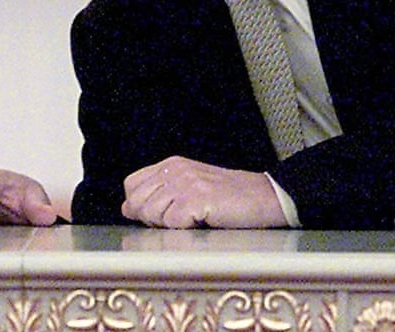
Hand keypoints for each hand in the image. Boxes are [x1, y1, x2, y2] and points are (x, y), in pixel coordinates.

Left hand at [121, 155, 286, 227]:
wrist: (266, 197)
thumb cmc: (230, 197)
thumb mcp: (190, 187)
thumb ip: (159, 194)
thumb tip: (127, 208)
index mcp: (171, 165)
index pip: (132, 185)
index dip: (138, 205)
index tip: (156, 216)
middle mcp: (175, 170)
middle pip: (137, 201)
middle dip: (150, 219)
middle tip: (177, 222)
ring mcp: (186, 183)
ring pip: (152, 213)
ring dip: (169, 225)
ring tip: (191, 221)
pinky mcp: (198, 198)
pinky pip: (173, 223)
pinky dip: (184, 230)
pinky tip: (201, 222)